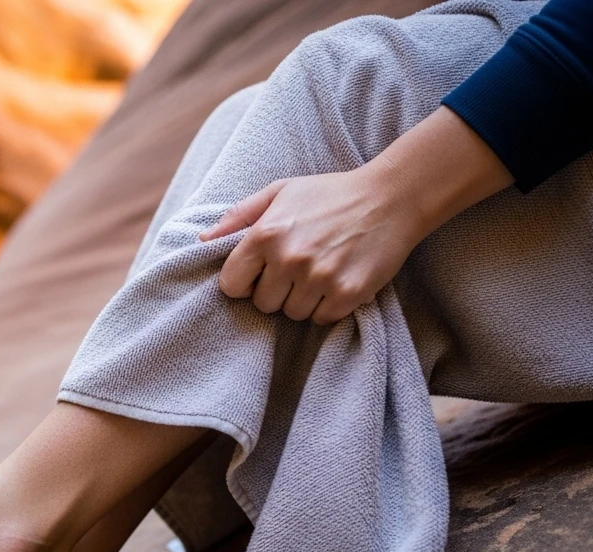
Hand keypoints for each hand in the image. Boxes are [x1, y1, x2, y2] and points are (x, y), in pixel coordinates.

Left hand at [199, 107, 513, 325]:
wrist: (391, 197)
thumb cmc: (329, 194)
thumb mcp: (279, 192)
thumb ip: (237, 216)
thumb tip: (201, 240)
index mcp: (265, 234)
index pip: (231, 285)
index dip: (244, 282)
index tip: (260, 273)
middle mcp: (289, 258)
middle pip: (262, 304)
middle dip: (276, 291)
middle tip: (297, 269)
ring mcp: (319, 278)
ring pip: (292, 314)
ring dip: (302, 299)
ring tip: (319, 271)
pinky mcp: (347, 293)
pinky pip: (322, 319)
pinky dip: (328, 306)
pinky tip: (337, 279)